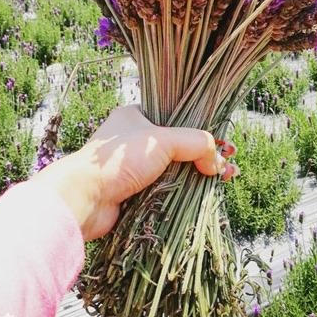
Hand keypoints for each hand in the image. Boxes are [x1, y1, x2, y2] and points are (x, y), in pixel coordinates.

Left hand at [31, 105, 237, 240]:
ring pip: (178, 168)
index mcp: (138, 116)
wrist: (86, 199)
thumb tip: (217, 158)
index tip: (226, 143)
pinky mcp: (137, 192)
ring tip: (226, 179)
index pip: (180, 120)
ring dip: (202, 174)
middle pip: (182, 145)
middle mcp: (137, 140)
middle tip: (230, 164)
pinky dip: (188, 190)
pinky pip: (169, 188)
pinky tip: (206, 193)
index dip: (204, 131)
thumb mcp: (163, 140)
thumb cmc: (120, 162)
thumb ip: (194, 142)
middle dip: (208, 155)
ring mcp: (136, 168)